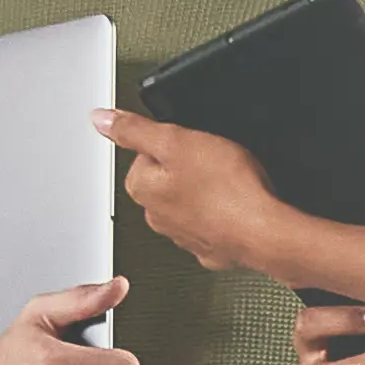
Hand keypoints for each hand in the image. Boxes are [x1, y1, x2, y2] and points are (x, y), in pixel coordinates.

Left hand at [106, 109, 304, 280]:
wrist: (264, 231)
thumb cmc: (226, 189)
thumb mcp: (175, 140)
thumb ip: (134, 128)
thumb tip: (101, 119)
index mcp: (142, 187)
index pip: (147, 151)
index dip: (174, 140)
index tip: (191, 143)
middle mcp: (155, 215)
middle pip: (168, 175)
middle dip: (189, 166)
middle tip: (213, 161)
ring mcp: (183, 233)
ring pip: (190, 198)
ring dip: (206, 189)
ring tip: (228, 182)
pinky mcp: (210, 246)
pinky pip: (212, 220)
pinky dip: (223, 212)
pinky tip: (236, 203)